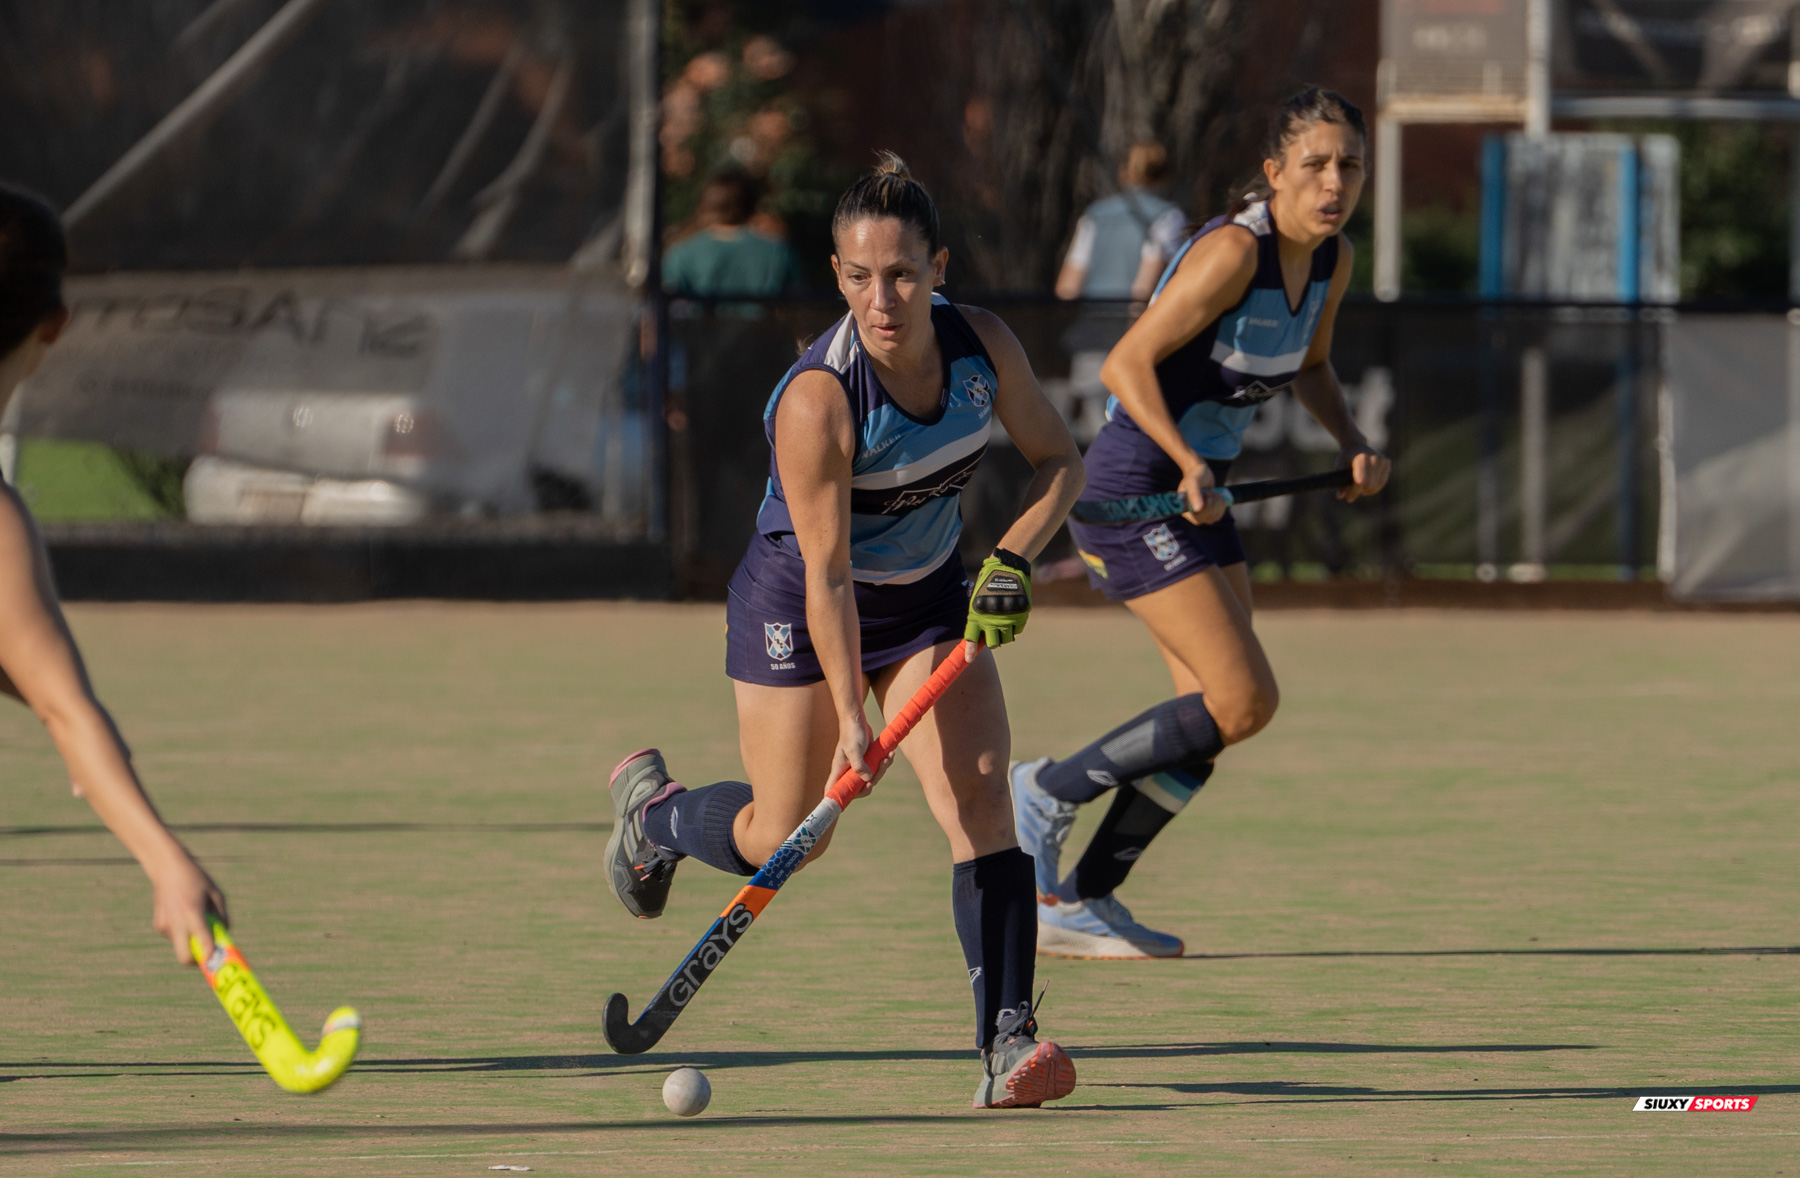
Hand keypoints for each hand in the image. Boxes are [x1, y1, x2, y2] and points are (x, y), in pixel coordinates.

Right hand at [148, 851, 227, 965]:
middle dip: (198, 962)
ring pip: (181, 946)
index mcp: (193, 914)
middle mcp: (177, 923)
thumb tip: (225, 934)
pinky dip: (183, 933)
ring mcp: (165, 926)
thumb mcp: (216, 893)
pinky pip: (174, 937)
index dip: (211, 957)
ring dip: (191, 941)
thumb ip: (222, 915)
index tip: (219, 964)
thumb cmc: (196, 879)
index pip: (203, 943)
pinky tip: (184, 914)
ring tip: (196, 919)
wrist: (167, 868)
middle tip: (210, 955)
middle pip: (185, 958)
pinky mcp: (158, 925)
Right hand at [828, 711, 890, 799]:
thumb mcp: (854, 749)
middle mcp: (847, 772)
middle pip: (858, 789)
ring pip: (871, 779)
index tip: (842, 808)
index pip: (832, 790)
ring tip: (887, 757)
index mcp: (839, 771)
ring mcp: (858, 768)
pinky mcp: (867, 762)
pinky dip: (885, 763)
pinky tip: (890, 755)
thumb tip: (867, 780)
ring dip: (882, 770)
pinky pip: (877, 769)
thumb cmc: (852, 734)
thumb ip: (859, 765)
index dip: (836, 801)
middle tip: (877, 774)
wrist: (858, 720)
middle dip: (871, 784)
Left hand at [964, 549, 1031, 657]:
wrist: (1007, 568)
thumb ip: (977, 618)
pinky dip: (1015, 627)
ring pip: (1007, 639)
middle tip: (993, 636)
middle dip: (992, 642)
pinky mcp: (1021, 615)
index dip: (969, 650)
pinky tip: (1012, 615)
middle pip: (992, 644)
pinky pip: (1018, 630)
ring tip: (1003, 623)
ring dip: (1005, 635)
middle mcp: (992, 619)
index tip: (969, 660)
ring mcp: (1008, 618)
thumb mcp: (976, 599)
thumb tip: (978, 640)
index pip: (971, 637)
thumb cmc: (987, 584)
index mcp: (977, 614)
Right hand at [1178, 461, 1228, 525]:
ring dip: (1217, 504)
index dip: (1206, 511)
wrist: (1201, 473)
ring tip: (1212, 493)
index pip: (1197, 519)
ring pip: (1214, 518)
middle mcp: (1192, 514)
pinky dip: (1221, 505)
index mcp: (1185, 509)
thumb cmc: (1195, 476)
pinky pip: (1218, 515)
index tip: (1207, 495)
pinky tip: (1217, 497)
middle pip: (1207, 519)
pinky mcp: (1209, 513)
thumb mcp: (1193, 483)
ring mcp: (1201, 515)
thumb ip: (1194, 495)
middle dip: (1212, 504)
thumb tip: (1198, 509)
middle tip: (1209, 492)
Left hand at [1338, 444, 1390, 501]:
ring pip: (1376, 485)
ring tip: (1360, 488)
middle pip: (1369, 485)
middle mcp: (1374, 458)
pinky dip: (1375, 487)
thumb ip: (1340, 482)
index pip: (1360, 482)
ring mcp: (1382, 460)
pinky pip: (1382, 482)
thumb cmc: (1346, 457)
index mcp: (1361, 458)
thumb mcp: (1339, 468)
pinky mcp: (1387, 462)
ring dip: (1367, 490)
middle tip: (1353, 492)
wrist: (1356, 445)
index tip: (1348, 499)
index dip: (1354, 492)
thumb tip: (1339, 497)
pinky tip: (1367, 485)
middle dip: (1360, 492)